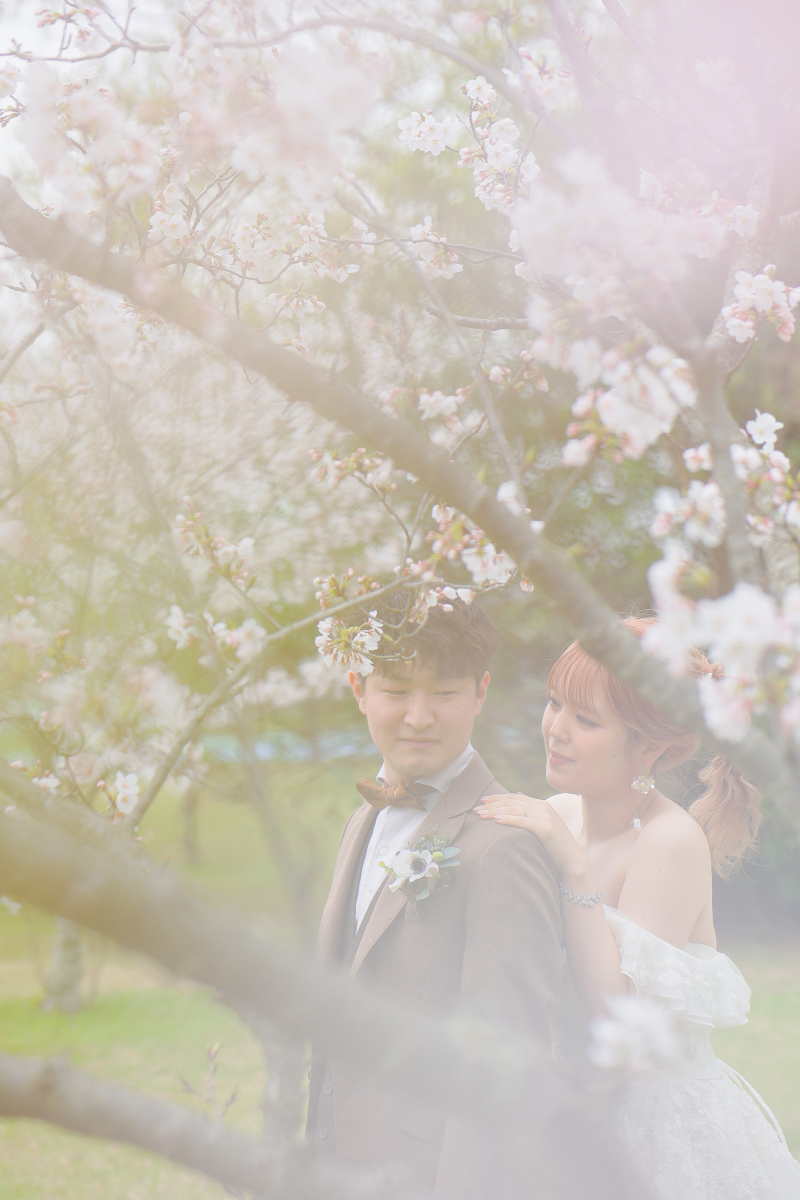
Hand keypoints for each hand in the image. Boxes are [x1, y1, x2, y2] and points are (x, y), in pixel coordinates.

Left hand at [474, 793, 588, 881]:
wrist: (572, 860)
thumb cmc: (555, 846)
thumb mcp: (544, 825)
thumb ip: (532, 812)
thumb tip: (519, 795)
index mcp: (542, 805)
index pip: (515, 796)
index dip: (497, 797)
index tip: (482, 801)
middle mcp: (544, 807)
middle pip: (512, 801)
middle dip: (492, 804)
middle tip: (476, 809)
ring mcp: (546, 816)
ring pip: (515, 809)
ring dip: (496, 811)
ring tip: (482, 815)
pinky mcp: (546, 828)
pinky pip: (523, 821)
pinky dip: (509, 819)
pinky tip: (497, 820)